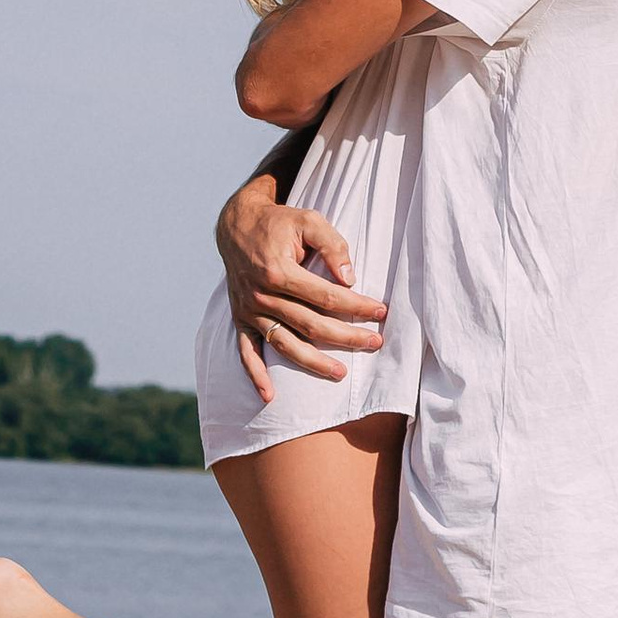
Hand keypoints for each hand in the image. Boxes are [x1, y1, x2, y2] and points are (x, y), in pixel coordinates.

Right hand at [216, 172, 388, 402]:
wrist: (236, 225)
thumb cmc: (279, 223)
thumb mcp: (308, 221)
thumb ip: (332, 245)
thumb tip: (350, 278)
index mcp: (279, 270)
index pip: (327, 297)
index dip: (357, 306)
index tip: (381, 312)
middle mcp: (262, 295)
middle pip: (311, 325)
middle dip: (347, 337)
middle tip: (375, 343)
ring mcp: (250, 311)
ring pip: (285, 344)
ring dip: (313, 363)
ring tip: (340, 374)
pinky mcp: (241, 319)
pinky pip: (247, 352)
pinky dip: (255, 376)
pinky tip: (269, 397)